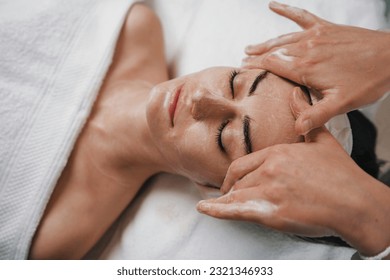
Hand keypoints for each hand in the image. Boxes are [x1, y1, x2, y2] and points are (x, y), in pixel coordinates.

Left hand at [197, 87, 389, 256]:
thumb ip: (303, 118)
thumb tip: (296, 94)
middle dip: (229, 188)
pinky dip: (216, 210)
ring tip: (214, 204)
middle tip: (225, 194)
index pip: (242, 163)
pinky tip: (204, 208)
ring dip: (226, 201)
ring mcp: (269, 189)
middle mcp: (270, 168)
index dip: (232, 174)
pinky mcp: (271, 212)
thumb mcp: (322, 141)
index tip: (229, 181)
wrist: (356, 203)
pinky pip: (236, 210)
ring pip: (236, 194)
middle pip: (237, 179)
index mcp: (278, 152)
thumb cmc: (341, 175)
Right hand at [242, 1, 389, 134]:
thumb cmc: (369, 81)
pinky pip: (302, 16)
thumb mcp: (342, 103)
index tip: (243, 69)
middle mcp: (307, 49)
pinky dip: (286, 10)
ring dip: (265, 42)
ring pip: (283, 37)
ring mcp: (316, 35)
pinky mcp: (326, 27)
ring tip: (250, 46)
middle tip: (244, 60)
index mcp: (307, 68)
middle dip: (257, 56)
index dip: (256, 66)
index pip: (273, 65)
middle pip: (274, 51)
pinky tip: (273, 6)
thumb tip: (297, 128)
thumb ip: (317, 115)